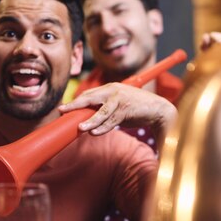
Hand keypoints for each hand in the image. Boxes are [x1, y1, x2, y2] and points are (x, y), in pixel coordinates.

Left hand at [59, 83, 177, 149]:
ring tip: (80, 128)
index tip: (64, 108)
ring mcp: (120, 99)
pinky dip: (102, 128)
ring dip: (89, 121)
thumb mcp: (118, 106)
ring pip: (100, 112)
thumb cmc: (136, 109)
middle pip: (90, 98)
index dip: (76, 101)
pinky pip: (111, 120)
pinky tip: (94, 132)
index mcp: (110, 88)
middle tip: (62, 111)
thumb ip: (104, 109)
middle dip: (75, 105)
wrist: (158, 109)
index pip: (89, 94)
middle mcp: (113, 90)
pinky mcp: (126, 109)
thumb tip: (88, 118)